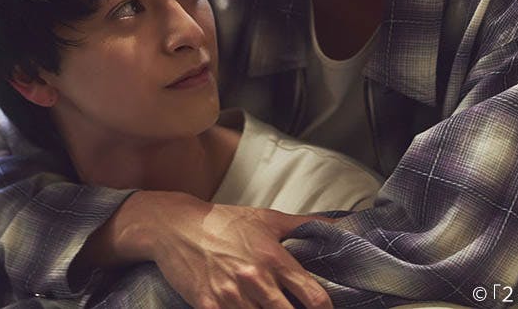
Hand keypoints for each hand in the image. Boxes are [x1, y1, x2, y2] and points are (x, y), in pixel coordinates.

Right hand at [115, 191, 333, 308]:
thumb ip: (305, 224)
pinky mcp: (209, 307)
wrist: (177, 227)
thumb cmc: (225, 222)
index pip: (313, 297)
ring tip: (267, 307)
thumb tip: (340, 224)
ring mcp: (231, 297)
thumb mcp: (267, 218)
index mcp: (274, 258)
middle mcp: (255, 280)